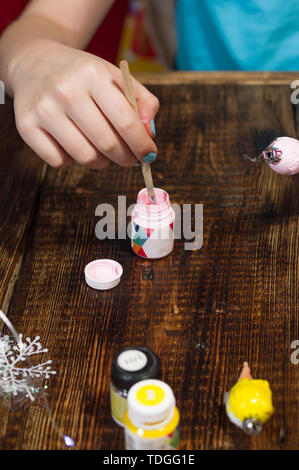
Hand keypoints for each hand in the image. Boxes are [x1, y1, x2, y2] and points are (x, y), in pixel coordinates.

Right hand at [11, 40, 158, 168]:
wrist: (34, 63)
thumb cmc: (82, 76)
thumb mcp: (115, 77)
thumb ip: (142, 102)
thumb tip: (150, 135)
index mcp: (93, 75)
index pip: (126, 122)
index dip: (142, 145)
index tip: (149, 155)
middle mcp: (66, 91)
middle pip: (107, 145)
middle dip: (125, 158)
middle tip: (129, 158)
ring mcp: (44, 110)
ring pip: (85, 158)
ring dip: (100, 162)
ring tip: (101, 149)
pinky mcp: (26, 127)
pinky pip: (59, 161)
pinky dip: (71, 160)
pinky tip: (73, 143)